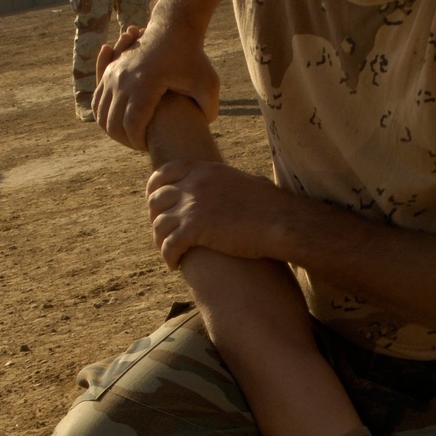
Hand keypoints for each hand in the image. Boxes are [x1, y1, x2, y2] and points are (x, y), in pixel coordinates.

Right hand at [93, 22, 219, 149]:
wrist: (173, 26)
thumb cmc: (193, 57)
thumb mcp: (208, 83)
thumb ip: (209, 109)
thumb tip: (203, 128)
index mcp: (145, 83)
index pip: (131, 125)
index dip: (138, 142)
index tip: (149, 147)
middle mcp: (123, 79)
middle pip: (112, 123)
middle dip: (125, 140)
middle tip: (141, 146)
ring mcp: (113, 74)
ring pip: (100, 114)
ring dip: (113, 129)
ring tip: (132, 136)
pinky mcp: (110, 72)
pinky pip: (97, 101)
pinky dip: (104, 115)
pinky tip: (121, 122)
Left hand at [146, 161, 289, 268]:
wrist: (281, 222)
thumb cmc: (272, 206)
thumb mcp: (244, 182)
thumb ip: (226, 182)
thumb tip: (228, 186)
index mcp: (205, 170)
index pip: (165, 172)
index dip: (154, 187)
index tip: (154, 201)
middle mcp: (194, 184)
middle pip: (157, 199)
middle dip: (155, 217)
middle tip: (162, 232)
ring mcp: (192, 206)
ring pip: (159, 225)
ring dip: (160, 241)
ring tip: (169, 253)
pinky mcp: (194, 229)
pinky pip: (169, 245)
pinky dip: (168, 257)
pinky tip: (174, 265)